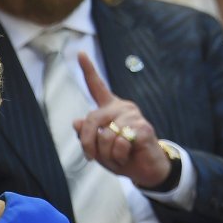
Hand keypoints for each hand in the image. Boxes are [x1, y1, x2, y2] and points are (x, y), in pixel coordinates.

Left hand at [71, 52, 171, 188]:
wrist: (147, 170)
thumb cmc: (123, 157)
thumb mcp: (99, 150)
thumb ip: (87, 136)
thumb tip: (76, 122)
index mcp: (110, 109)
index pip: (97, 87)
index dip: (88, 70)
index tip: (80, 53)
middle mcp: (121, 108)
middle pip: (91, 120)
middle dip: (87, 143)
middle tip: (91, 157)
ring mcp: (133, 116)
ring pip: (105, 136)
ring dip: (107, 154)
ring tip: (118, 156)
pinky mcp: (143, 128)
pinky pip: (120, 143)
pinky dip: (119, 156)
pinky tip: (128, 155)